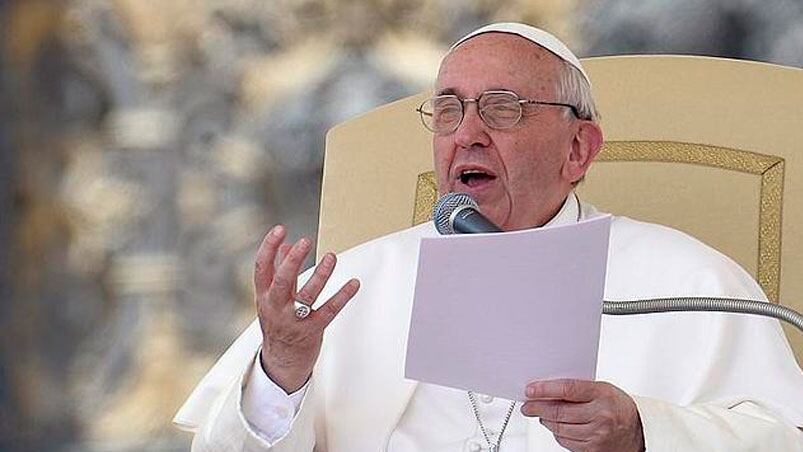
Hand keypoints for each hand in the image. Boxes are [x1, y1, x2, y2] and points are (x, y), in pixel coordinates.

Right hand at [254, 225, 359, 392]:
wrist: (281, 362)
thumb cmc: (278, 324)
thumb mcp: (272, 297)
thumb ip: (279, 270)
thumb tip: (287, 245)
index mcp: (264, 296)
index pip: (261, 268)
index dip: (269, 247)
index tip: (280, 229)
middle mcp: (276, 307)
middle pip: (282, 281)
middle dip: (293, 260)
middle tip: (306, 242)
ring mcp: (294, 320)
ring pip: (307, 295)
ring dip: (320, 275)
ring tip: (332, 257)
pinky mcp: (312, 330)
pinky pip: (329, 311)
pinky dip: (342, 296)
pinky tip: (353, 283)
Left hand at [521, 379, 644, 451]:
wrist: (639, 430)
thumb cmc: (618, 406)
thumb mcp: (602, 389)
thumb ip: (577, 389)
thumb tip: (547, 390)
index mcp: (602, 394)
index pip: (567, 389)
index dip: (545, 390)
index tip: (531, 390)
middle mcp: (601, 415)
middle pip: (559, 411)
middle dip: (538, 408)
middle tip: (528, 405)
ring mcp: (597, 435)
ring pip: (559, 428)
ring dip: (546, 420)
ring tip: (542, 415)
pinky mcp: (593, 450)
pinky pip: (565, 441)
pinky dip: (557, 433)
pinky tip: (558, 427)